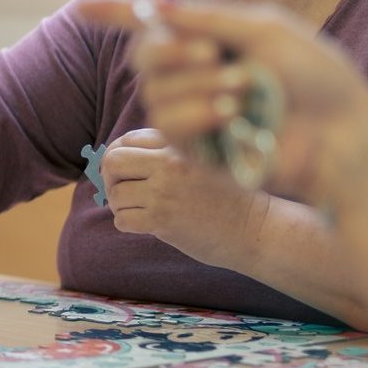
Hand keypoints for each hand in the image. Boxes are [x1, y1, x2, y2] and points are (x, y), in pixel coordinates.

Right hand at [77, 0, 367, 202]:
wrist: (341, 138)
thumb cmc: (318, 81)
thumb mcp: (265, 30)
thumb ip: (205, 17)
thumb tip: (154, 6)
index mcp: (214, 38)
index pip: (154, 23)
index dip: (116, 14)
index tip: (84, 9)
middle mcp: (198, 73)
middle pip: (144, 55)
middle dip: (171, 50)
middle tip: (212, 52)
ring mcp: (195, 111)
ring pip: (154, 90)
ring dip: (197, 84)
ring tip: (244, 90)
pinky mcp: (197, 148)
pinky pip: (167, 123)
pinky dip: (196, 112)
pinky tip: (231, 116)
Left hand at [101, 127, 267, 268]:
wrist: (257, 228)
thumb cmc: (229, 195)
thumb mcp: (203, 158)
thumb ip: (169, 149)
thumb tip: (119, 150)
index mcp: (179, 144)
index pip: (128, 139)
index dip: (120, 153)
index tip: (127, 169)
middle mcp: (169, 164)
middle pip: (113, 161)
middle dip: (110, 176)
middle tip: (122, 188)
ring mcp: (165, 192)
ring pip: (115, 193)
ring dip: (120, 203)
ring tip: (139, 207)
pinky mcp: (163, 220)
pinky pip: (122, 219)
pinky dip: (127, 223)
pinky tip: (144, 223)